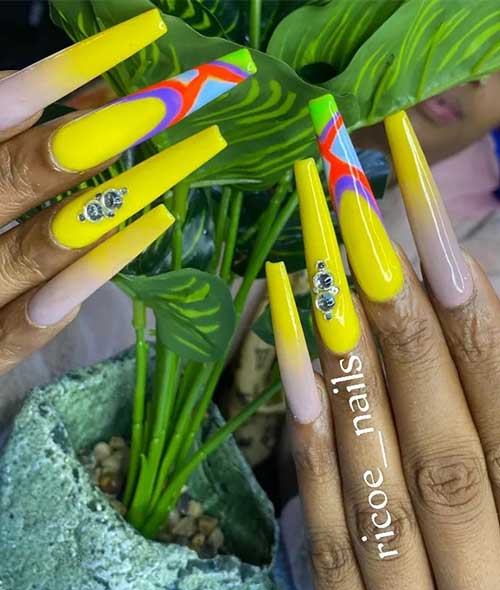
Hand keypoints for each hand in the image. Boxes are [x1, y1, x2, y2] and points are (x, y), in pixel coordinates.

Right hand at [0, 10, 238, 375]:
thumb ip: (17, 133)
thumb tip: (101, 94)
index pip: (1, 109)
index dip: (66, 71)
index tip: (141, 35)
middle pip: (26, 172)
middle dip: (107, 133)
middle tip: (178, 101)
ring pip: (42, 244)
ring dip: (118, 197)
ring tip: (186, 156)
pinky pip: (42, 317)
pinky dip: (95, 272)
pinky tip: (155, 226)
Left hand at [267, 106, 499, 589]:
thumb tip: (471, 337)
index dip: (474, 318)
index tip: (425, 226)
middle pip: (446, 447)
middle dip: (402, 326)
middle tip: (354, 219)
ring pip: (386, 490)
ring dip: (349, 374)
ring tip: (318, 272)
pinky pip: (334, 553)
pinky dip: (314, 459)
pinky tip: (294, 374)